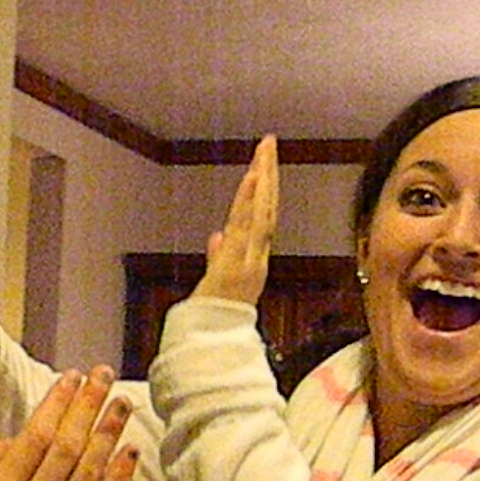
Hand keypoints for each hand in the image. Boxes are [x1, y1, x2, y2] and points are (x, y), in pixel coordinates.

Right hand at [0, 370, 137, 480]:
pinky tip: (130, 454)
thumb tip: (18, 438)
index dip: (57, 404)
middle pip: (66, 450)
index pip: (34, 438)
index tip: (72, 378)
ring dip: (108, 436)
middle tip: (104, 376)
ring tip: (122, 405)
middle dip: (88, 408)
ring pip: (88, 476)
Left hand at [192, 134, 277, 307]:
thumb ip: (217, 256)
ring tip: (264, 151)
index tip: (263, 162)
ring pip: (261, 211)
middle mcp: (256, 253)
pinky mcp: (240, 260)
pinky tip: (254, 177)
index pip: (262, 214)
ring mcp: (249, 256)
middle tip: (269, 141)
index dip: (265, 188)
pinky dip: (253, 200)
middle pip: (267, 206)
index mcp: (252, 255)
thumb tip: (216, 236)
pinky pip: (249, 225)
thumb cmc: (214, 314)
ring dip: (264, 179)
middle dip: (269, 173)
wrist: (210, 339)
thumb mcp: (215, 279)